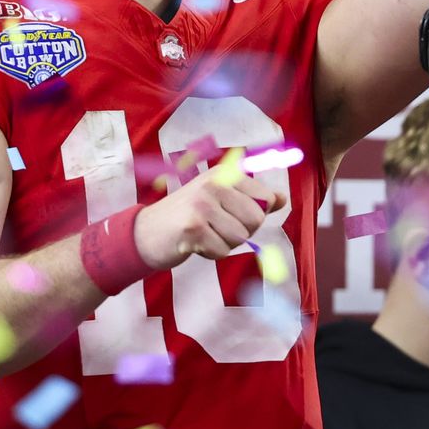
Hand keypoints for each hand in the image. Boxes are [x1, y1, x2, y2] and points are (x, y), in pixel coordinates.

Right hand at [134, 166, 286, 268]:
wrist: (145, 233)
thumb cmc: (188, 217)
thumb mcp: (221, 200)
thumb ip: (253, 199)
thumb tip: (283, 199)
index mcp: (224, 174)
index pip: (266, 199)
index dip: (254, 216)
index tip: (231, 215)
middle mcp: (214, 183)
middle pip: (256, 220)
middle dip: (240, 232)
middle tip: (215, 228)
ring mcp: (202, 204)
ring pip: (240, 238)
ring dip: (224, 244)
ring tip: (204, 235)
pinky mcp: (193, 227)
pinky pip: (222, 251)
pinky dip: (211, 254)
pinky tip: (194, 244)